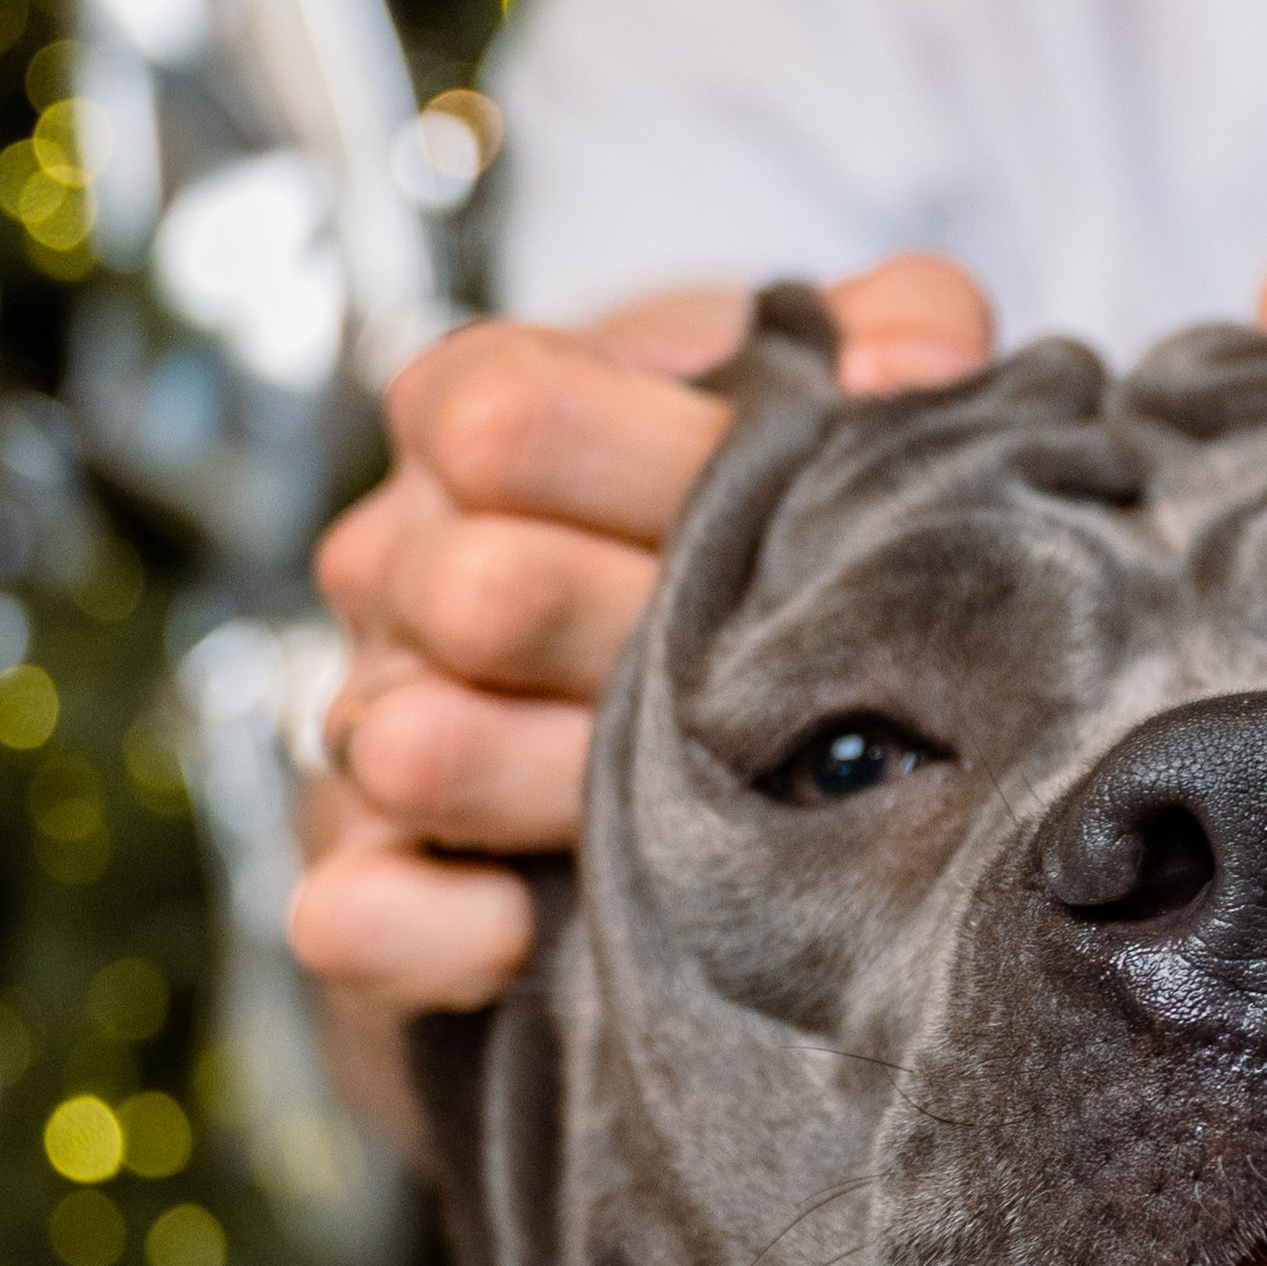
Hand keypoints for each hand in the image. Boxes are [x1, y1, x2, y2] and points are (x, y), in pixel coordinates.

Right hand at [288, 260, 995, 1053]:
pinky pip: (353, 912)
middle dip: (642, 640)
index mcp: (480, 415)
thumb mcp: (826, 406)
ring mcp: (363, 721)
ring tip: (690, 808)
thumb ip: (900, 336)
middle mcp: (398, 561)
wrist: (695, 744)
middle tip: (764, 685)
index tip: (774, 502)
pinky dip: (459, 929)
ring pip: (410, 748)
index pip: (499, 411)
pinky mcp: (357, 885)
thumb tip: (913, 370)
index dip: (658, 463)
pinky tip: (559, 929)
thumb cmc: (756, 534)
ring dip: (570, 788)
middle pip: (476, 589)